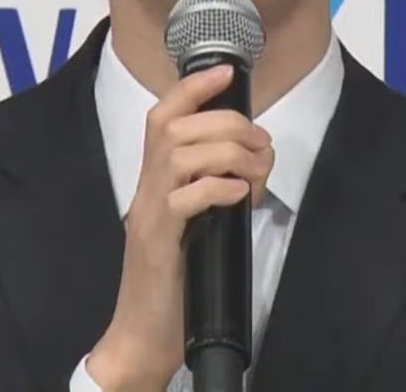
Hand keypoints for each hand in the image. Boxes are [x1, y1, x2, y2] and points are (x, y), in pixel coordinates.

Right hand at [85, 64, 274, 391]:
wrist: (144, 333)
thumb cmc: (176, 279)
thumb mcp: (195, 221)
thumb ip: (212, 188)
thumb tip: (253, 162)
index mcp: (154, 180)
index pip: (162, 116)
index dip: (193, 88)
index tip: (226, 72)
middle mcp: (146, 189)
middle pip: (178, 128)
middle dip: (228, 124)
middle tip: (261, 146)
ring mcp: (150, 215)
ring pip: (181, 155)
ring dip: (229, 153)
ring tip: (255, 173)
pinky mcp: (159, 243)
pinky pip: (185, 200)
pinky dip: (218, 188)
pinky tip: (240, 197)